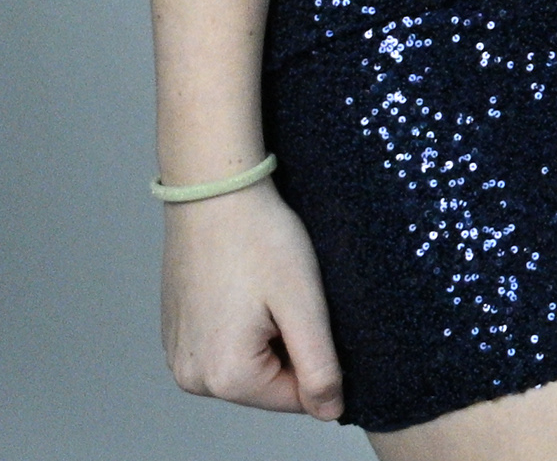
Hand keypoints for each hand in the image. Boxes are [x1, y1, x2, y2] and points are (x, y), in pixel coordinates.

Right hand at [159, 183, 343, 419]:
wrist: (213, 193)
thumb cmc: (260, 240)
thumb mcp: (304, 305)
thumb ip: (320, 367)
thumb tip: (329, 411)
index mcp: (224, 377)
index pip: (297, 398)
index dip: (321, 357)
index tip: (311, 312)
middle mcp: (192, 378)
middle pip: (271, 384)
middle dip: (292, 345)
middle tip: (288, 296)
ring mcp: (179, 357)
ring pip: (250, 365)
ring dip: (270, 335)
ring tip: (266, 289)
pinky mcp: (177, 336)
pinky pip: (227, 347)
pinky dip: (247, 325)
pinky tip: (247, 288)